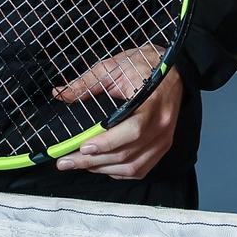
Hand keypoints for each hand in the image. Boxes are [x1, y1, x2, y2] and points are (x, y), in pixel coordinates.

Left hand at [52, 45, 181, 178]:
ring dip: (103, 168)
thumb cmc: (145, 65)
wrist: (175, 69)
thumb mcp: (114, 67)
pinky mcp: (162, 147)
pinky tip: (101, 166)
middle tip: (66, 162)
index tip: (81, 147)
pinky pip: (140, 169)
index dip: (106, 143)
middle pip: (127, 153)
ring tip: (79, 164)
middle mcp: (162, 126)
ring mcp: (164, 139)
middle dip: (92, 161)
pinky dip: (118, 172)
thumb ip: (87, 83)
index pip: (132, 130)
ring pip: (132, 166)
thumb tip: (61, 94)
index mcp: (152, 103)